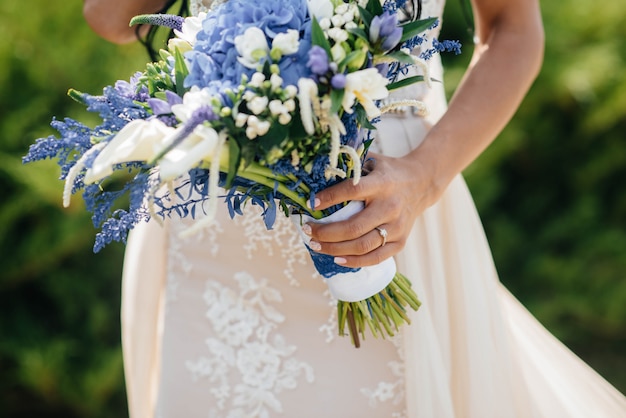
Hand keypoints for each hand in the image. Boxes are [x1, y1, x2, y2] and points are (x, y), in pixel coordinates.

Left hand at [304, 151, 443, 267]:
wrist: (423, 183)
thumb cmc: (389, 172)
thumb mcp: (373, 162)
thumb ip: (351, 168)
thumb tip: (317, 175)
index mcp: (382, 184)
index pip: (353, 190)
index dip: (330, 198)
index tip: (311, 204)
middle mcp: (390, 207)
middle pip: (354, 227)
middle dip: (326, 232)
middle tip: (307, 231)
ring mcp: (397, 227)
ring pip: (362, 246)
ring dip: (335, 249)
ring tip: (316, 245)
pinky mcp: (401, 241)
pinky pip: (376, 258)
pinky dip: (355, 261)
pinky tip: (337, 259)